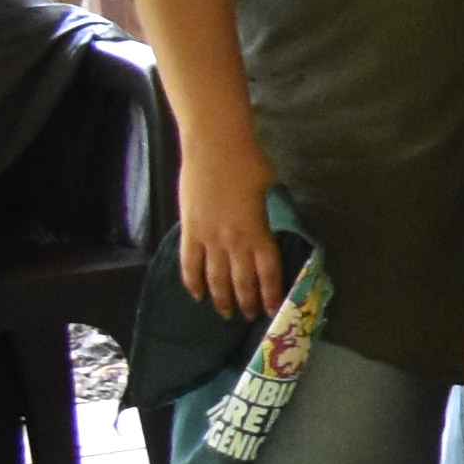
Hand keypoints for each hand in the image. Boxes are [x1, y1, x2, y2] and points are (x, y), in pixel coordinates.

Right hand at [176, 139, 284, 316]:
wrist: (215, 147)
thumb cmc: (249, 164)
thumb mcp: (271, 192)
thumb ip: (270, 217)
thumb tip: (270, 233)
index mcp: (259, 232)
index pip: (268, 273)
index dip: (271, 294)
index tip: (273, 308)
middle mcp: (234, 241)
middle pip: (242, 281)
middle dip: (247, 302)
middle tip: (250, 316)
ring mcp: (209, 238)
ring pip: (215, 278)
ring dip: (221, 299)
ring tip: (225, 313)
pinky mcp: (189, 231)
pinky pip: (189, 264)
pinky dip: (192, 282)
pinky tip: (197, 295)